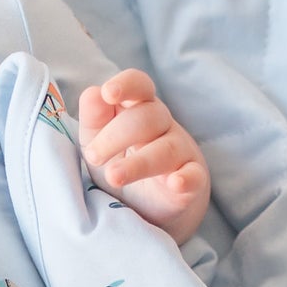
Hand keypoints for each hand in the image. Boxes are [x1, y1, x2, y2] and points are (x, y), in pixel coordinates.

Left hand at [78, 69, 209, 239]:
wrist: (149, 201)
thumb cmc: (121, 160)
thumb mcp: (97, 139)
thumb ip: (94, 116)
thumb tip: (94, 92)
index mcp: (139, 108)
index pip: (139, 85)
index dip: (126, 85)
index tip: (108, 93)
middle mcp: (163, 124)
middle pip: (147, 118)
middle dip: (115, 136)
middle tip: (93, 157)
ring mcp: (180, 151)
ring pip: (165, 149)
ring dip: (138, 163)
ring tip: (114, 176)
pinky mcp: (192, 180)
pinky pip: (193, 175)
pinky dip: (186, 179)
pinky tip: (175, 183)